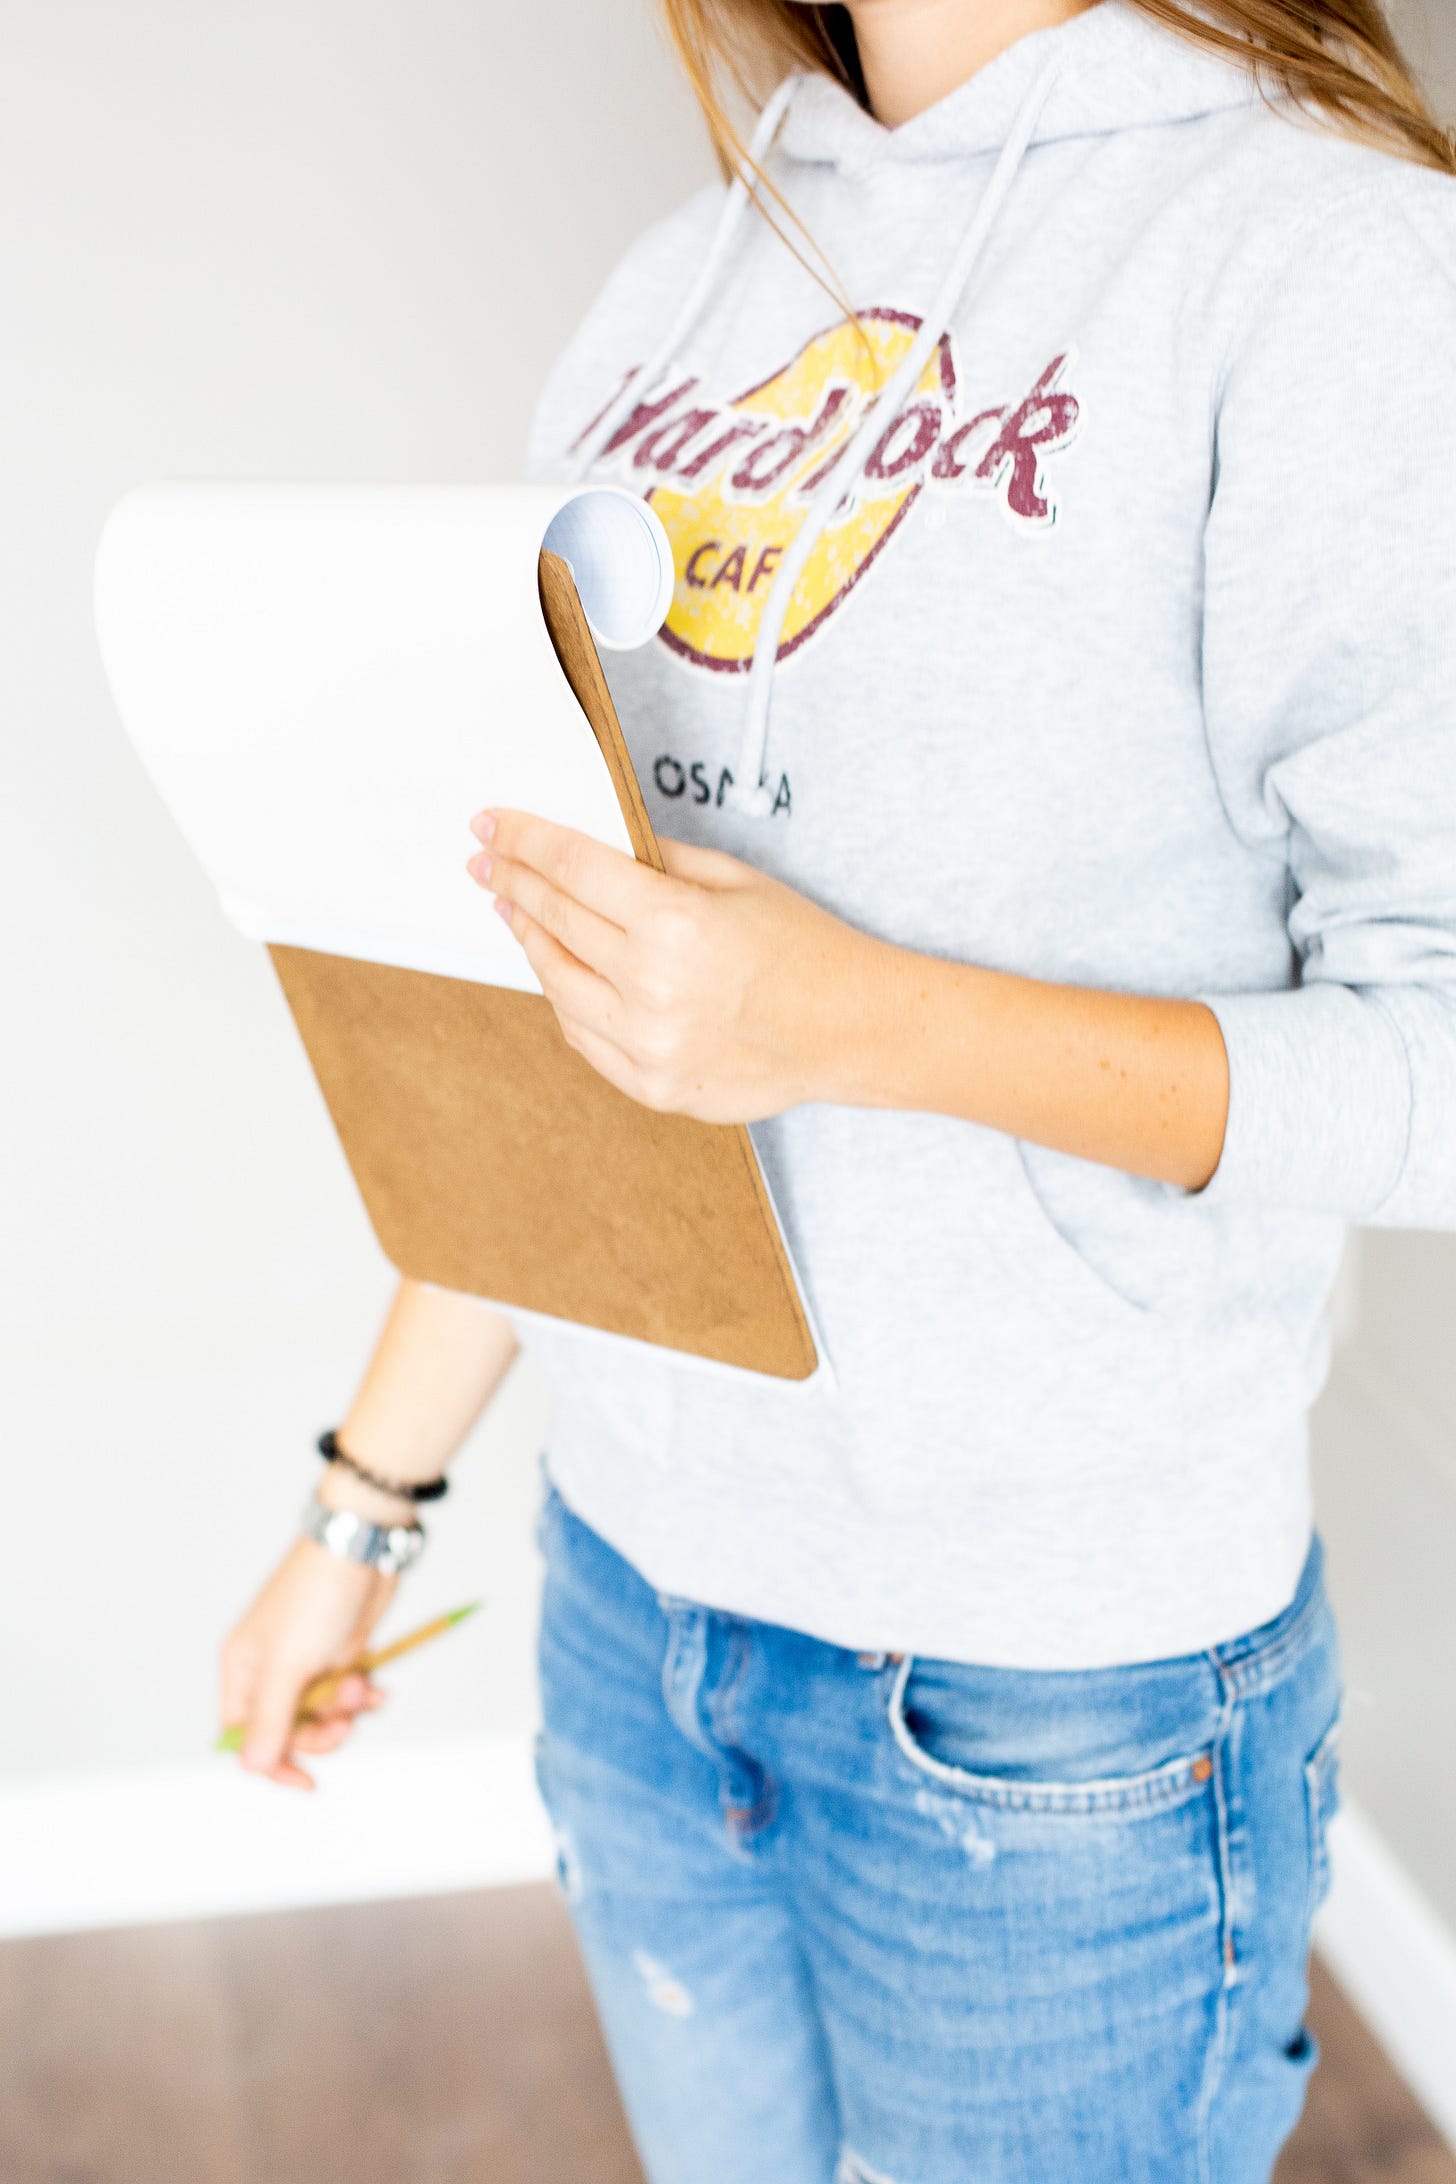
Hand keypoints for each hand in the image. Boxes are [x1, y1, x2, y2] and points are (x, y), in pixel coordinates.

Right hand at [219, 1536, 394, 1790]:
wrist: (361, 1547)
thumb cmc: (315, 1596)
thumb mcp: (289, 1664)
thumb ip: (271, 1719)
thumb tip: (252, 1767)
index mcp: (243, 1669)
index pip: (242, 1737)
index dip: (273, 1763)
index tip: (308, 1781)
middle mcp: (270, 1669)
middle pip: (289, 1731)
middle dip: (321, 1732)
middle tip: (346, 1719)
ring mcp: (307, 1662)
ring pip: (323, 1715)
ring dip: (347, 1711)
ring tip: (363, 1686)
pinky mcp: (340, 1653)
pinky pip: (348, 1694)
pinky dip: (364, 1697)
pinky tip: (379, 1688)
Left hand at [465, 807, 880, 1121]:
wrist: (851, 1031)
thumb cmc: (806, 951)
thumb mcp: (735, 881)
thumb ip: (659, 863)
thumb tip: (597, 849)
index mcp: (675, 925)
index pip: (572, 868)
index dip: (523, 841)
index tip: (492, 827)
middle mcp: (652, 988)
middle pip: (555, 921)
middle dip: (514, 883)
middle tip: (489, 864)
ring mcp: (648, 1045)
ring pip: (556, 984)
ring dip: (530, 941)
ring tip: (515, 912)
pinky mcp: (651, 1085)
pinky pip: (582, 1036)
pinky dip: (564, 999)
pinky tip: (558, 970)